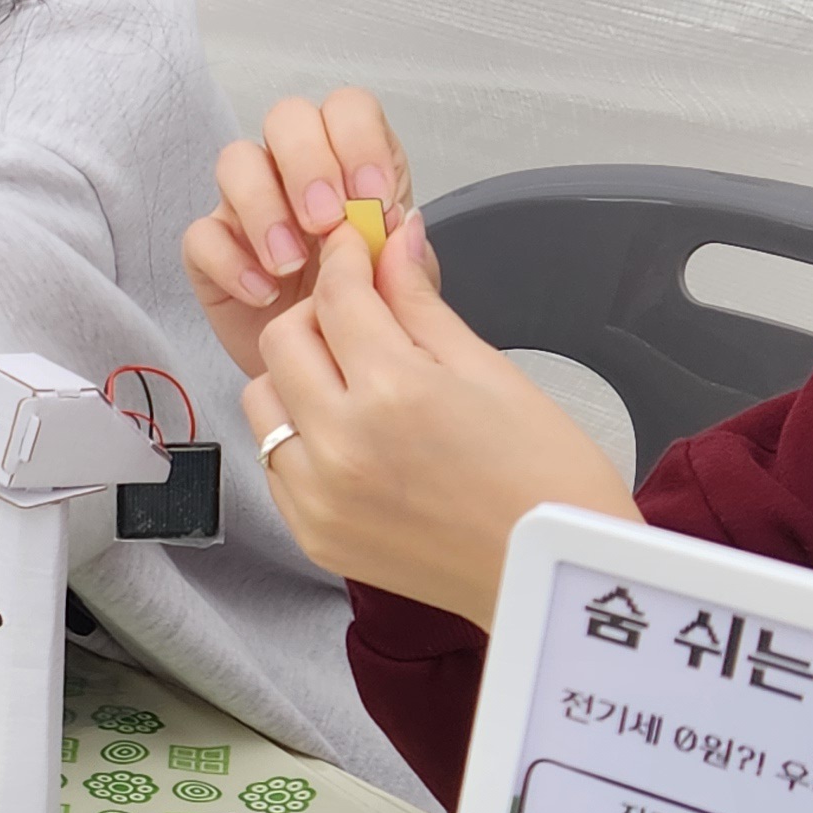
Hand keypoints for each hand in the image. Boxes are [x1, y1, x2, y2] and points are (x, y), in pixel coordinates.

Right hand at [181, 88, 415, 379]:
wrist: (326, 374)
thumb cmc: (365, 318)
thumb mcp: (403, 289)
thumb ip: (406, 256)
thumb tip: (397, 223)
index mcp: (353, 163)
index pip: (348, 110)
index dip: (357, 140)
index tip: (372, 196)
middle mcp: (296, 171)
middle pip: (287, 118)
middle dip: (307, 164)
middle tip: (325, 224)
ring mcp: (247, 206)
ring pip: (236, 162)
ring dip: (265, 208)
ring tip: (289, 264)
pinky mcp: (211, 250)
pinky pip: (202, 234)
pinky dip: (231, 262)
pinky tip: (263, 296)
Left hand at [244, 214, 636, 619]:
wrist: (549, 572)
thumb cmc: (543, 476)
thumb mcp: (488, 369)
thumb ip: (422, 303)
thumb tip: (396, 240)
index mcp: (394, 392)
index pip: (337, 296)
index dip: (344, 260)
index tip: (353, 251)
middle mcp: (341, 444)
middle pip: (283, 341)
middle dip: (317, 315)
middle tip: (357, 317)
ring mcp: (318, 494)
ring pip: (263, 401)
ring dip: (296, 377)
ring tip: (352, 382)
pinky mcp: (311, 532)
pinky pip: (274, 461)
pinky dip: (299, 436)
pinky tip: (349, 436)